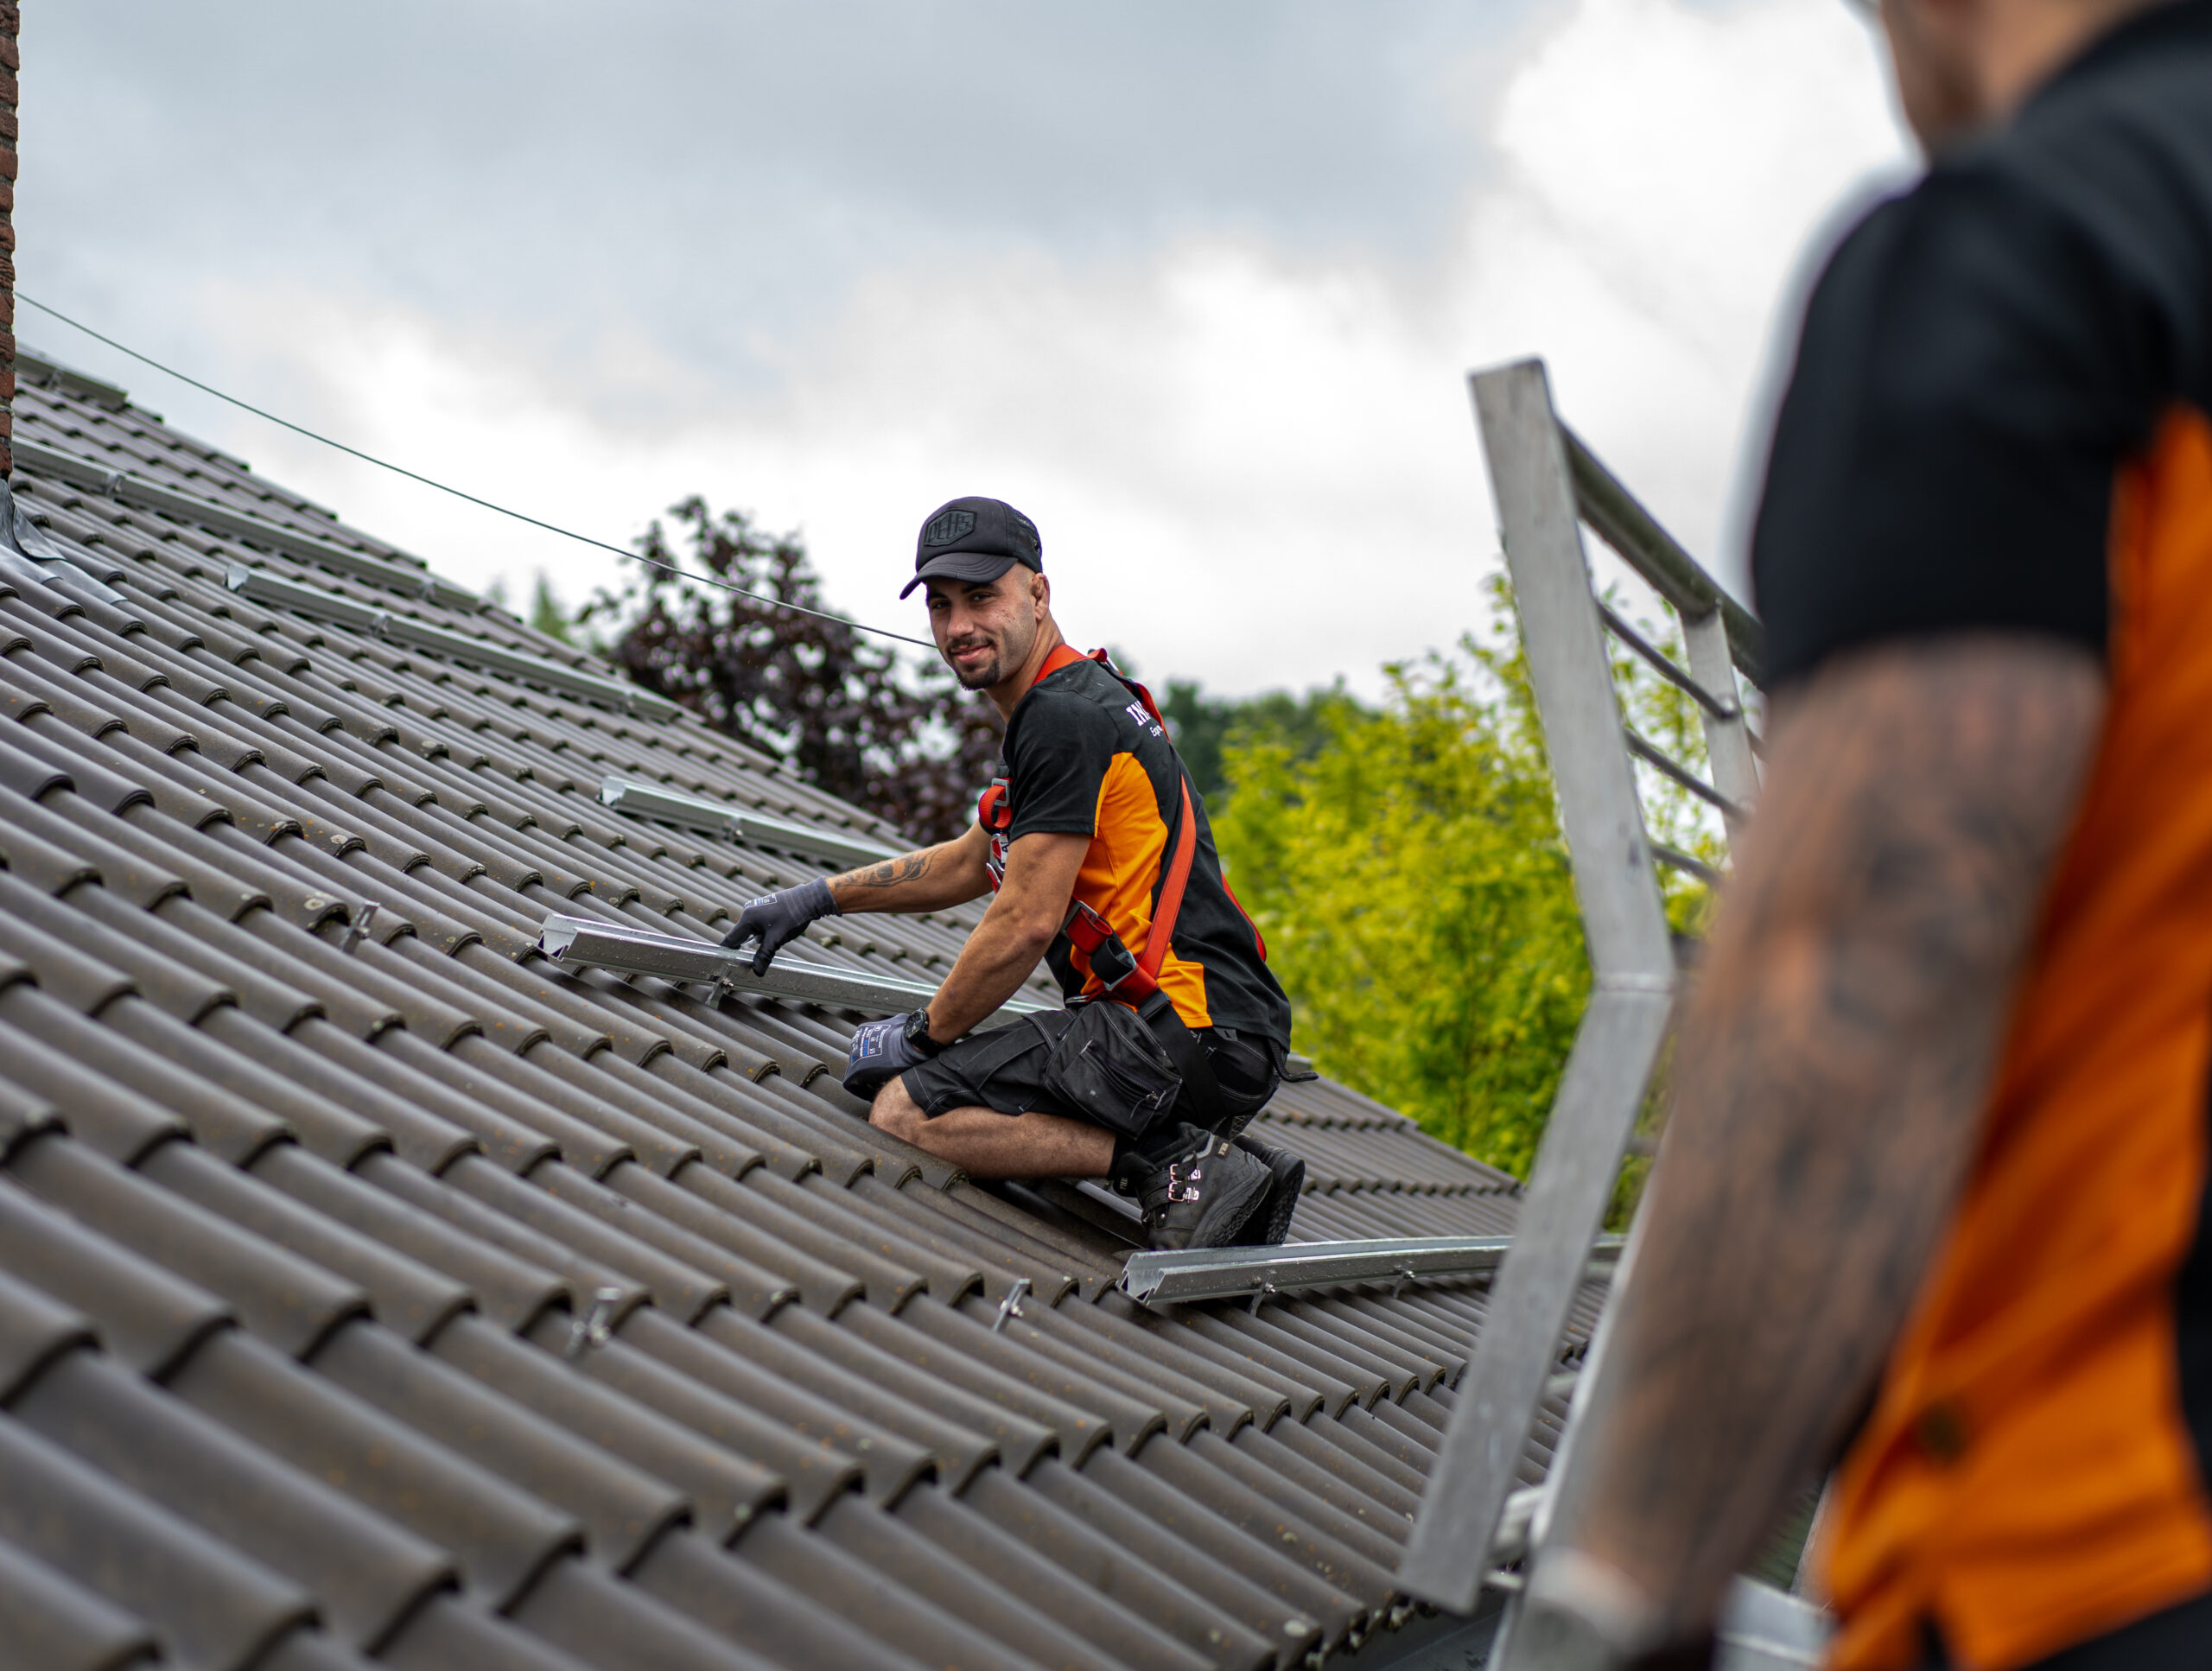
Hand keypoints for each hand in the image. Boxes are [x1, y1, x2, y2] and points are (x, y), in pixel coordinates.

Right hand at [719, 877, 837, 974]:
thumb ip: (764, 955)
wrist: (808, 899)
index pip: (730, 939)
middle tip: (743, 964)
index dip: (726, 952)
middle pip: (740, 936)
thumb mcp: (777, 939)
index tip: (722, 962)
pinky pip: (758, 926)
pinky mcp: (765, 909)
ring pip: (751, 931)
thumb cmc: (792, 917)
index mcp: (747, 918)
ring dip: (755, 942)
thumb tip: (756, 972)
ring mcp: (757, 909)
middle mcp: (749, 911)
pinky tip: (773, 938)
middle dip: (742, 949)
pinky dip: (761, 935)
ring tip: (764, 949)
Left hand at [843, 1012, 926, 1097]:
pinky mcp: (854, 1073)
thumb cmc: (908, 1036)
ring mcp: (853, 1057)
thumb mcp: (900, 1022)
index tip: (885, 1066)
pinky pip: (853, 1085)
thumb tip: (903, 1024)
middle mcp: (855, 1043)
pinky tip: (872, 1094)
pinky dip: (862, 1090)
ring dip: (867, 1080)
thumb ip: (895, 1025)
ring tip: (879, 1086)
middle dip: (870, 1070)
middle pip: (860, 1060)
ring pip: (856, 1073)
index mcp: (863, 1031)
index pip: (865, 1048)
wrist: (910, 1044)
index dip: (876, 1060)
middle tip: (882, 1078)